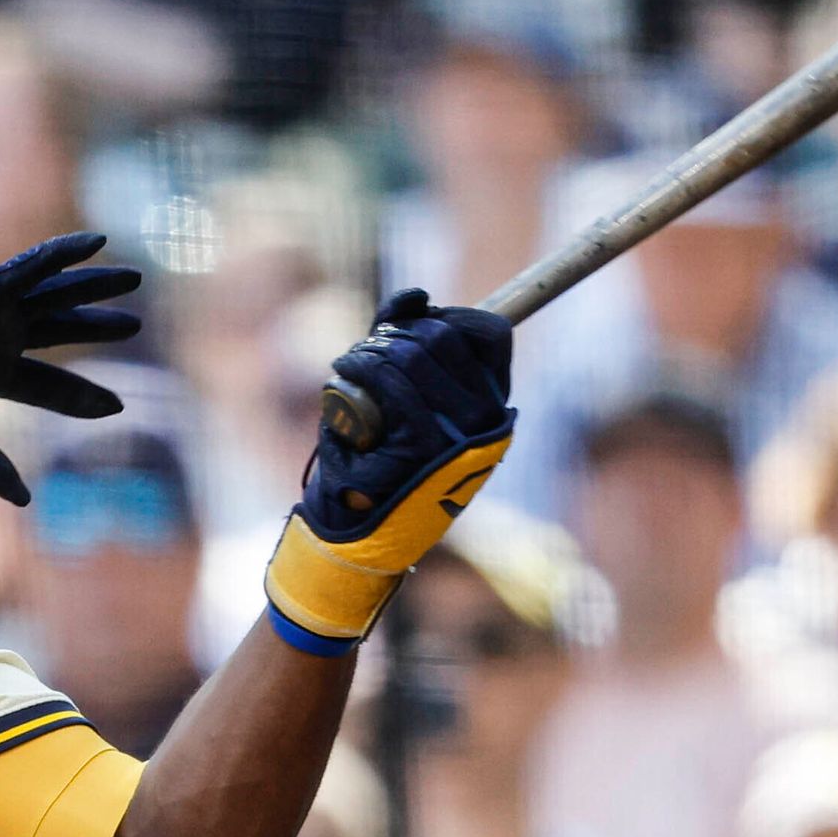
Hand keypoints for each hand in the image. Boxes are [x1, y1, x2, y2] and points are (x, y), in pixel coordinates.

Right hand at [0, 234, 141, 503]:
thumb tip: (26, 500)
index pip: (45, 385)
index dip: (80, 396)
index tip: (116, 406)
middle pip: (58, 332)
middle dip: (96, 330)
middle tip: (134, 326)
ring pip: (55, 296)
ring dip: (93, 287)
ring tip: (135, 278)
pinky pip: (33, 266)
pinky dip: (64, 255)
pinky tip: (99, 243)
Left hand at [267, 293, 513, 644]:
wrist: (355, 538)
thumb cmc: (374, 467)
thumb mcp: (400, 404)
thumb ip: (408, 346)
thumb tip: (413, 297)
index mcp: (492, 409)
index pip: (489, 333)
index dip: (444, 317)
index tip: (406, 329)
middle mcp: (487, 421)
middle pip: (445, 337)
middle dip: (398, 332)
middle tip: (366, 350)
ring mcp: (459, 436)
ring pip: (418, 353)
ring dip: (374, 348)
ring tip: (350, 363)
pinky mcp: (424, 448)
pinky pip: (394, 384)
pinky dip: (362, 370)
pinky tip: (344, 376)